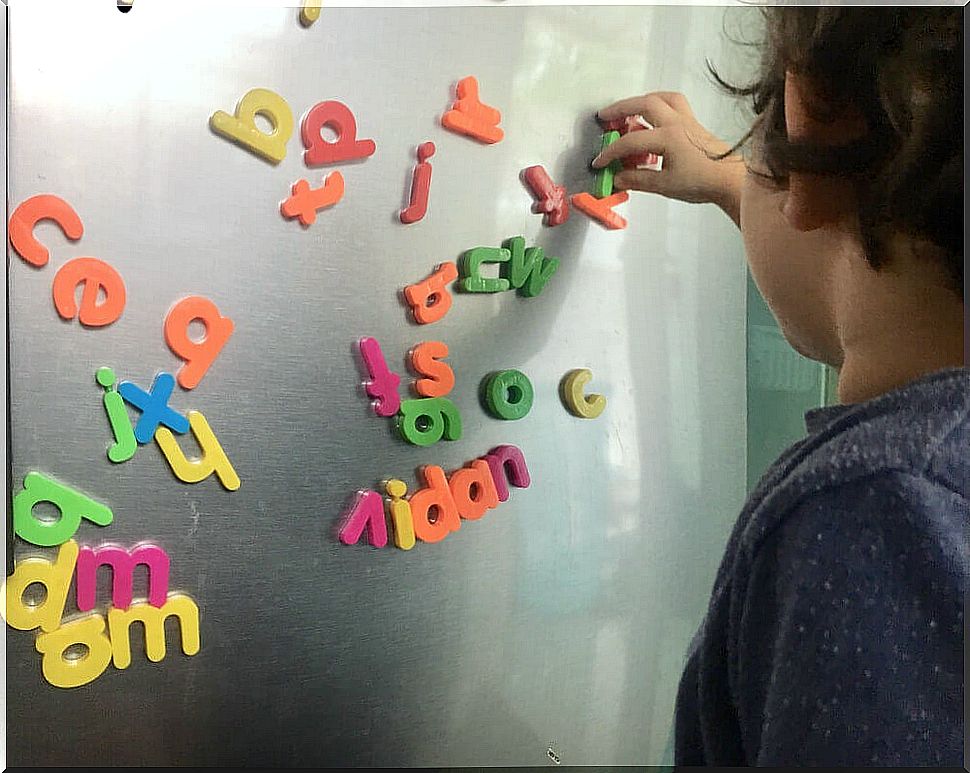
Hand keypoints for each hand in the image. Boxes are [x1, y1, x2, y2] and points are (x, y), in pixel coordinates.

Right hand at [593, 92, 744, 225]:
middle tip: (605, 116)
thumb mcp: (665, 185)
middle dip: (621, 108)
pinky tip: (651, 116)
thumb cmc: (702, 182)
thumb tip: (618, 178)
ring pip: (662, 98)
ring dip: (642, 100)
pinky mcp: (693, 124)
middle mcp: (677, 123)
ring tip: (628, 110)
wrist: (730, 180)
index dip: (611, 152)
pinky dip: (659, 104)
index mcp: (668, 138)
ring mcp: (687, 120)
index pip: (630, 141)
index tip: (600, 162)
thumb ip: (637, 180)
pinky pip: (674, 104)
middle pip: (644, 104)